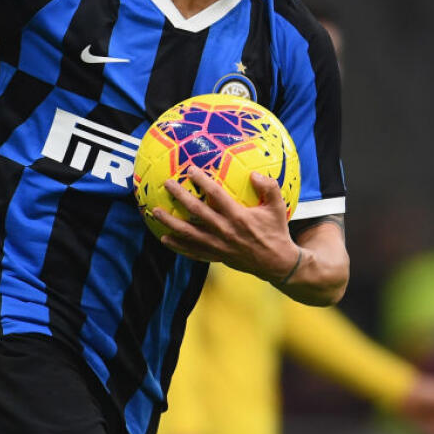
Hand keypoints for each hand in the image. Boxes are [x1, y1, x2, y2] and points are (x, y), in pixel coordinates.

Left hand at [153, 165, 298, 281]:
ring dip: (171, 223)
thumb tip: (254, 173)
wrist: (277, 263)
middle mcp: (225, 231)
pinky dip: (178, 246)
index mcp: (239, 217)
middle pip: (197, 212)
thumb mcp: (278, 208)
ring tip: (155, 213)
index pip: (216, 195)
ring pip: (189, 234)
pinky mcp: (217, 257)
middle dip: (180, 197)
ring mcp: (219, 246)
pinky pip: (193, 252)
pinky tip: (165, 239)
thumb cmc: (276, 232)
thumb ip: (269, 187)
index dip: (202, 181)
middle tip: (167, 184)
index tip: (190, 170)